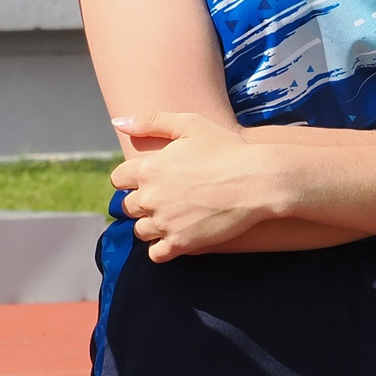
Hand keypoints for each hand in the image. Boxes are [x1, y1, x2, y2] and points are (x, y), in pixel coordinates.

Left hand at [110, 112, 285, 260]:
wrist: (257, 180)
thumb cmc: (226, 149)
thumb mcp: (189, 124)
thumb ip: (150, 121)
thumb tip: (118, 122)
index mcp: (148, 167)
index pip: (118, 179)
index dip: (132, 179)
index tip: (149, 179)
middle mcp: (150, 197)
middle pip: (128, 207)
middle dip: (142, 202)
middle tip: (166, 198)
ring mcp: (164, 222)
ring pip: (140, 231)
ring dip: (151, 225)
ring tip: (173, 217)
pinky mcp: (181, 243)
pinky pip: (156, 254)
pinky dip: (162, 248)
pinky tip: (176, 237)